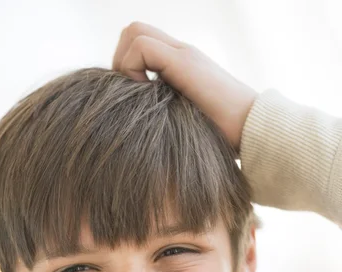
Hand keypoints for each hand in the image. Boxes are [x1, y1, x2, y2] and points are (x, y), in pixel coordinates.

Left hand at [112, 22, 257, 152]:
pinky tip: (146, 95)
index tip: (133, 99)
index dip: (127, 66)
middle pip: (134, 31)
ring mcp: (183, 54)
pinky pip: (142, 47)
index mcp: (182, 64)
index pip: (141, 44)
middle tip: (130, 95)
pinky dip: (132, 69)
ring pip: (134, 32)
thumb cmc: (223, 138)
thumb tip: (143, 128)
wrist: (252, 131)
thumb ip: (168, 112)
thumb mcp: (187, 122)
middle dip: (121, 61)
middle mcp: (182, 53)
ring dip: (125, 63)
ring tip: (137, 95)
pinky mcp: (184, 62)